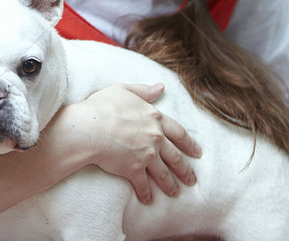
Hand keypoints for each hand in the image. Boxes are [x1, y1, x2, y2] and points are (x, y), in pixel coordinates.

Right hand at [64, 82, 200, 203]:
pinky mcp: (134, 170)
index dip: (189, 143)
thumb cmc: (103, 106)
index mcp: (155, 118)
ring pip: (163, 173)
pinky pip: (143, 185)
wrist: (90, 127)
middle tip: (192, 179)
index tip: (197, 153)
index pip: (178, 133)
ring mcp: (147, 155)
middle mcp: (155, 138)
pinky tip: (148, 201)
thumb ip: (144, 91)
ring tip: (175, 193)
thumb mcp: (124, 90)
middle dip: (185, 170)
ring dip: (170, 185)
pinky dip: (146, 194)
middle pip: (175, 157)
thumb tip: (161, 87)